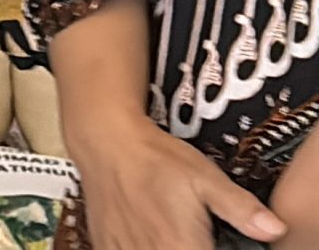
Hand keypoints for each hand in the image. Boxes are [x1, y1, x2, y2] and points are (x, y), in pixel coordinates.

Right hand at [69, 110, 284, 249]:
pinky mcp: (107, 245)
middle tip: (191, 230)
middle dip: (190, 246)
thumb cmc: (155, 157)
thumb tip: (273, 228)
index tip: (211, 236)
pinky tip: (147, 235)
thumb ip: (241, 208)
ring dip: (165, 246)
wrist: (106, 140)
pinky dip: (140, 247)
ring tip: (169, 231)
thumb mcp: (206, 178)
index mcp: (181, 246)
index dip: (213, 247)